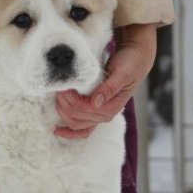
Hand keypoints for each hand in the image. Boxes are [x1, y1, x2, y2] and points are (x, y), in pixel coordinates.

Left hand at [54, 23, 156, 139]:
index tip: (64, 85)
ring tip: (57, 95)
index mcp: (112, 107)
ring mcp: (99, 116)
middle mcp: (105, 115)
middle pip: (77, 117)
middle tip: (58, 87)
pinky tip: (56, 130)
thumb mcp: (122, 73)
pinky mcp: (94, 113)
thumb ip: (109, 88)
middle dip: (64, 103)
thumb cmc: (130, 64)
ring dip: (63, 111)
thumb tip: (96, 103)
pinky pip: (81, 129)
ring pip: (75, 123)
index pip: (84, 108)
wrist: (135, 61)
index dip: (71, 99)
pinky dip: (68, 131)